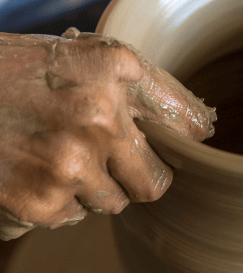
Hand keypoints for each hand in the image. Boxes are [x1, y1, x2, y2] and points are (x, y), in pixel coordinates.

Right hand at [0, 28, 215, 239]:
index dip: (191, 133)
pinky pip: (73, 217)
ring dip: (94, 187)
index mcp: (111, 71)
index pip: (183, 118)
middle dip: (139, 176)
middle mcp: (97, 120)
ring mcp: (68, 168)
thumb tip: (194, 123)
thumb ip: (135, 84)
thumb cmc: (14, 72)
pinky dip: (60, 201)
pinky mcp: (40, 204)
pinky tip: (34, 172)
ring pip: (111, 203)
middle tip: (113, 159)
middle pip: (155, 182)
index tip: (192, 140)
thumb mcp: (80, 55)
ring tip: (59, 157)